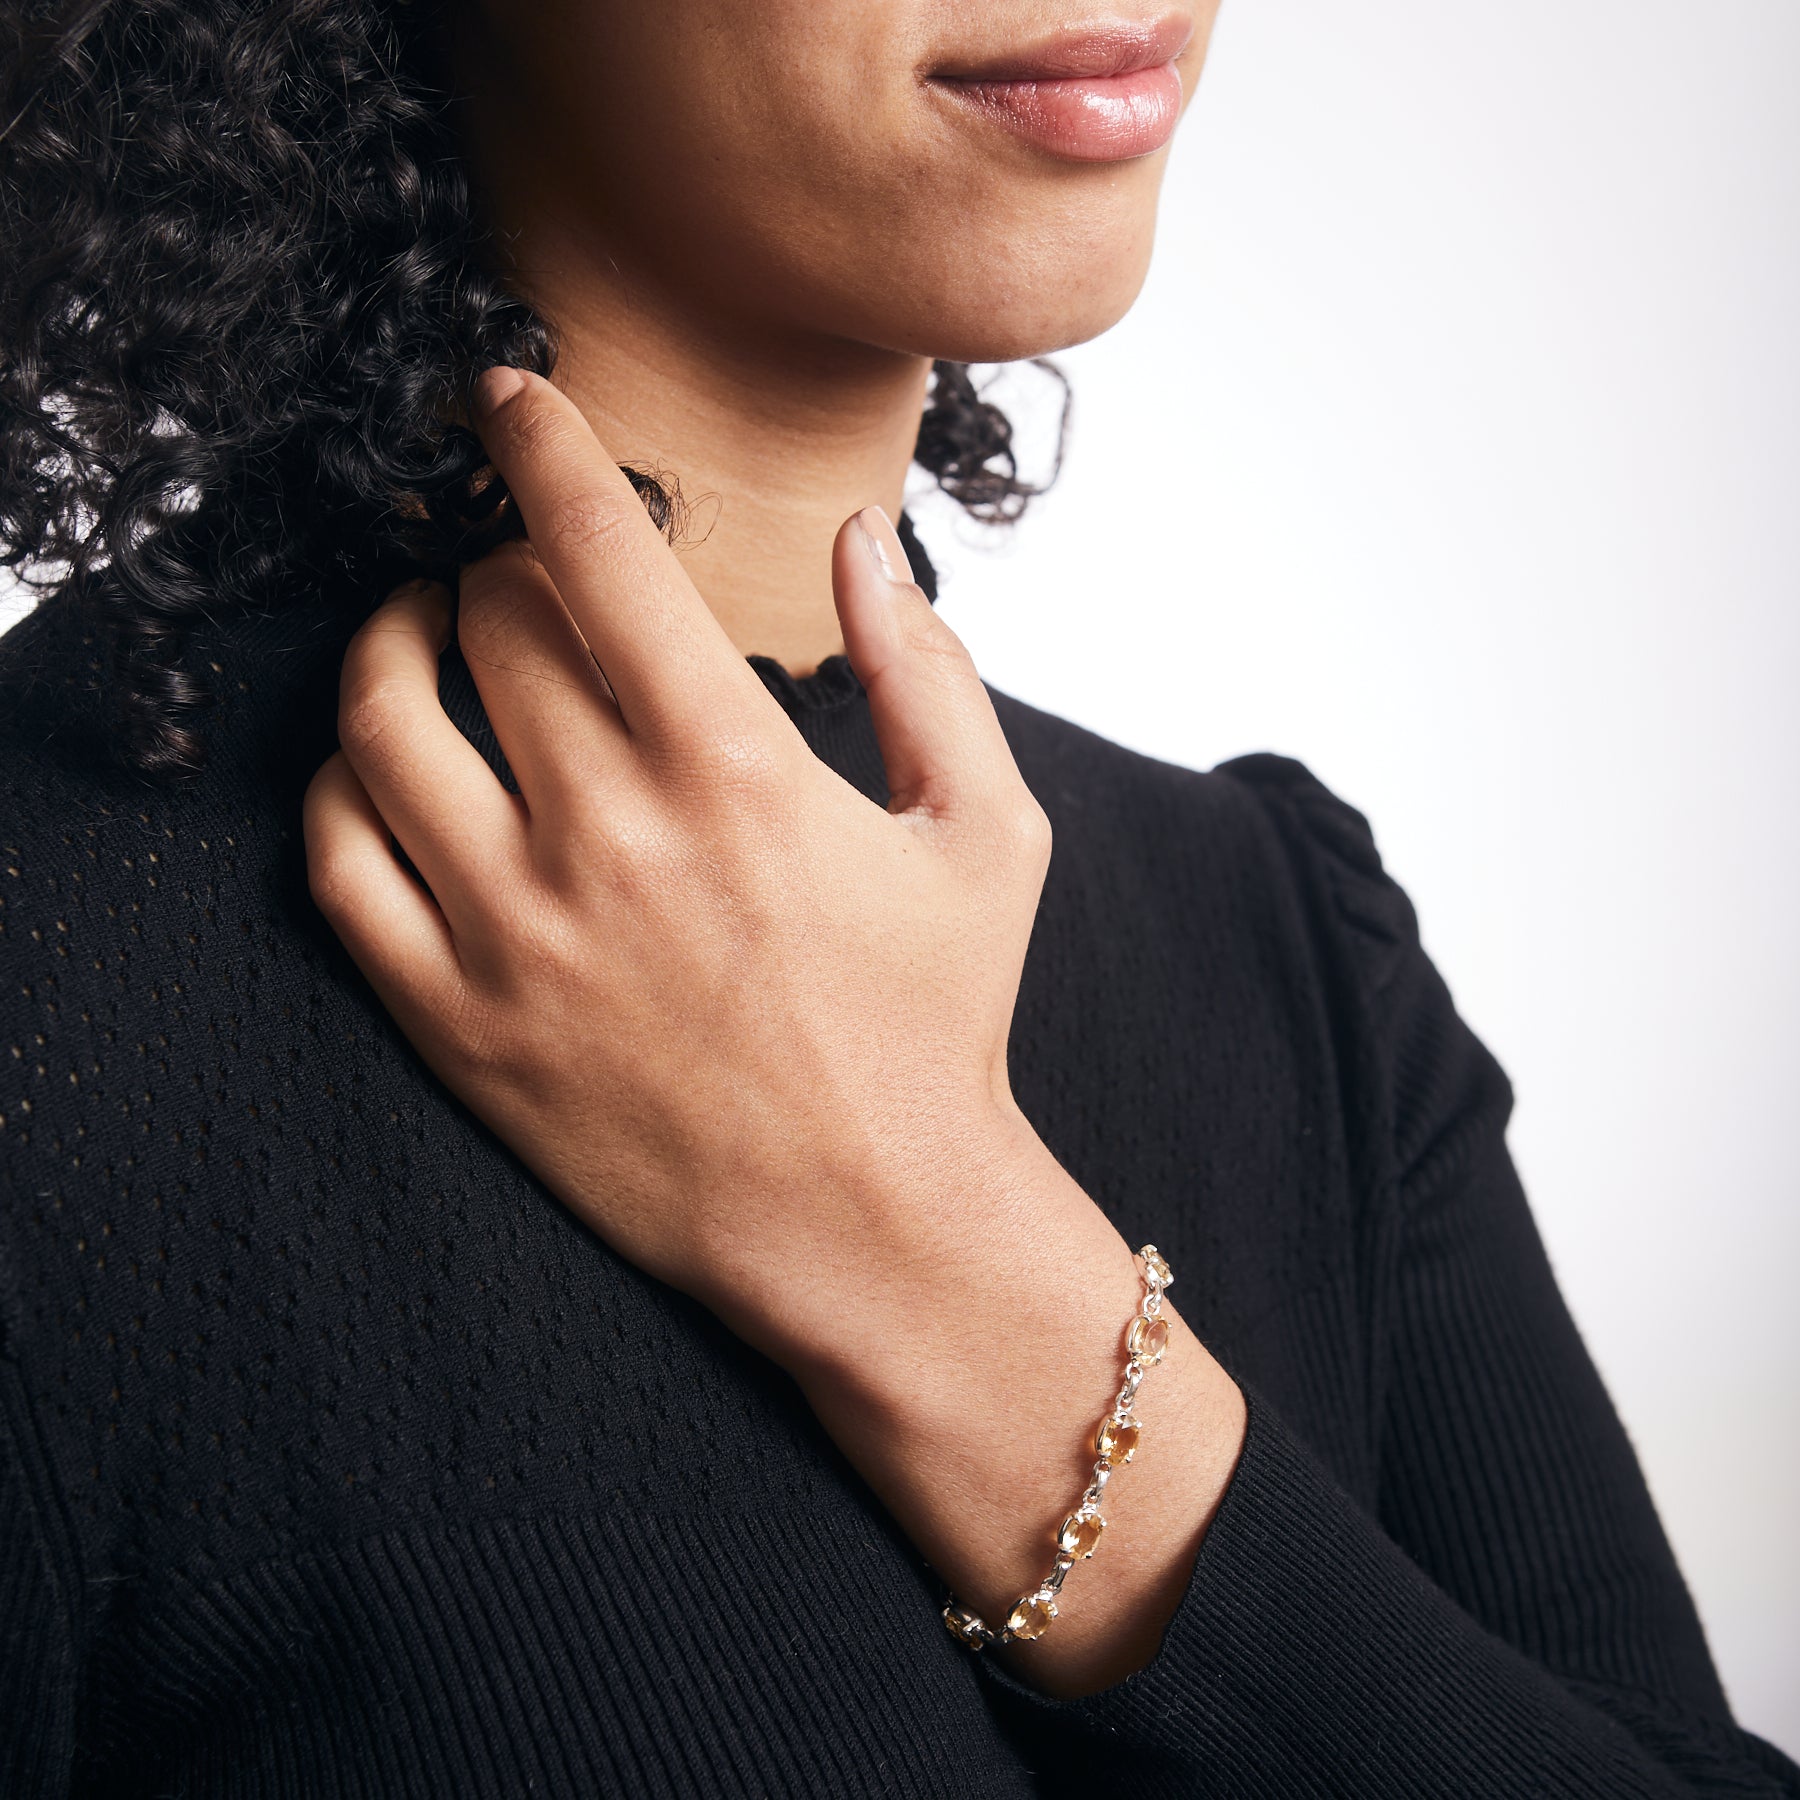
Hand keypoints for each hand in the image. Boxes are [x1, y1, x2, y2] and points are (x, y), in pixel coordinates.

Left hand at [304, 366, 1053, 1353]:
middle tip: (519, 573)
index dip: (539, 441)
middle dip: (496, 562)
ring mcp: (516, 935)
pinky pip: (338, 865)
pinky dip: (342, 786)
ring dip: (393, 645)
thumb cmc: (937, 1024)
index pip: (595, 548)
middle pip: (486, 620)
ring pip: (383, 722)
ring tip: (423, 634)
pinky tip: (390, 770)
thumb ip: (927, 665)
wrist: (873, 1222)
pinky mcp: (460, 1025)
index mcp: (735, 769)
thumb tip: (856, 538)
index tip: (506, 396)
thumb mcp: (989, 833)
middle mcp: (608, 836)